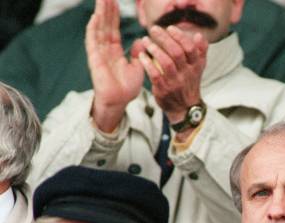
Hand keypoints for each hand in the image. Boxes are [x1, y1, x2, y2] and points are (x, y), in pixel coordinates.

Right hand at [86, 0, 143, 131]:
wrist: (120, 101)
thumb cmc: (127, 88)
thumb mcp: (138, 67)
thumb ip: (139, 53)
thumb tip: (142, 41)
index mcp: (115, 50)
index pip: (113, 28)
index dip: (114, 15)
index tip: (115, 0)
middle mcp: (105, 49)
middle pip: (105, 24)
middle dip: (106, 9)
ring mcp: (99, 53)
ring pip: (98, 29)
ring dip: (100, 14)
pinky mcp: (95, 59)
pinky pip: (93, 41)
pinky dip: (93, 29)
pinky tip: (95, 17)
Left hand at [136, 25, 206, 125]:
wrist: (184, 108)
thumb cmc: (189, 84)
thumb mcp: (198, 68)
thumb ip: (200, 51)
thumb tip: (198, 35)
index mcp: (196, 66)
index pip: (190, 48)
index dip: (179, 36)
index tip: (169, 28)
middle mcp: (187, 74)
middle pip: (176, 53)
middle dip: (164, 39)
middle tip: (153, 29)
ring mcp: (175, 83)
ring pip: (166, 63)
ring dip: (154, 49)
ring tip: (146, 40)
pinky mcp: (164, 90)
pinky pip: (155, 75)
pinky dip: (147, 64)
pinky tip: (141, 56)